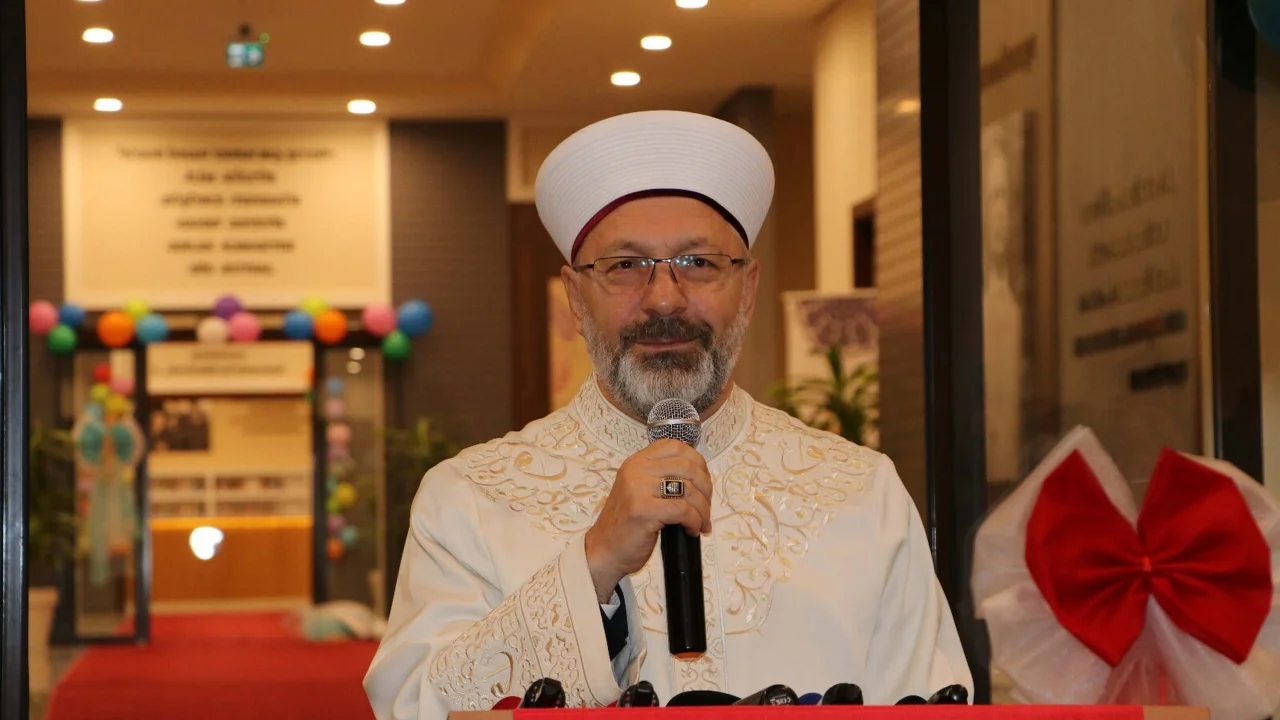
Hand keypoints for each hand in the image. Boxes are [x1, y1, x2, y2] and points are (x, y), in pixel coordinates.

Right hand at [584, 439, 712, 602]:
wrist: (604, 551)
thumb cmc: (626, 525)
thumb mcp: (640, 490)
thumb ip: (661, 478)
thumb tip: (700, 478)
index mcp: (636, 462)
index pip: (675, 446)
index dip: (697, 462)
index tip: (702, 483)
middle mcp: (636, 470)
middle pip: (688, 467)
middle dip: (706, 489)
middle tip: (706, 508)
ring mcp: (638, 489)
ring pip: (689, 489)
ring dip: (703, 509)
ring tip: (701, 523)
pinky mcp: (644, 510)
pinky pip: (684, 510)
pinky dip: (695, 521)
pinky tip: (691, 530)